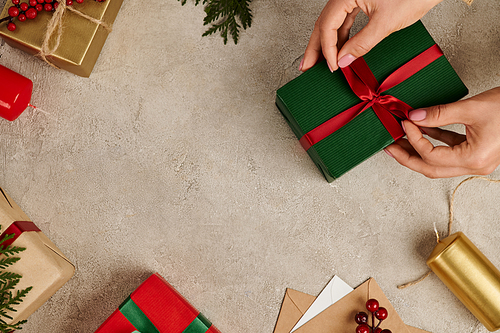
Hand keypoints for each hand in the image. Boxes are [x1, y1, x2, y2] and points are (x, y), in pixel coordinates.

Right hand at [300, 0, 441, 71]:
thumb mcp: (386, 23)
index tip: (332, 67)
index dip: (327, 48)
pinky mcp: (362, 0)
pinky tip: (339, 51)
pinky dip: (341, 37)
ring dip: (328, 44)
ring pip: (333, 23)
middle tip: (307, 67)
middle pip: (324, 23)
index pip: (327, 24)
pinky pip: (346, 20)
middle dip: (316, 47)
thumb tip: (343, 61)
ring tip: (322, 63)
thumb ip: (362, 43)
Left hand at [384, 87, 499, 177]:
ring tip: (399, 138)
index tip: (404, 124)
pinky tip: (420, 130)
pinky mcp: (475, 152)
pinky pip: (448, 151)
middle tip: (388, 146)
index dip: (414, 140)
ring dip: (418, 150)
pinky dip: (434, 141)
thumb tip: (413, 117)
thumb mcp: (471, 108)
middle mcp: (474, 166)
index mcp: (474, 159)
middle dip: (407, 157)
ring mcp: (475, 161)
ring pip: (437, 163)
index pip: (432, 156)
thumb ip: (439, 114)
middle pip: (430, 169)